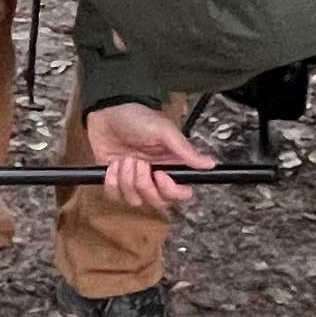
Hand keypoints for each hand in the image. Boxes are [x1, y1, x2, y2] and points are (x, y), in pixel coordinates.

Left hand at [86, 101, 209, 213]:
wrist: (106, 114)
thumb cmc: (136, 118)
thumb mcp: (163, 130)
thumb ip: (185, 150)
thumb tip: (210, 164)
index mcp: (171, 165)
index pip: (180, 193)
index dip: (171, 191)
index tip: (160, 175)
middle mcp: (155, 176)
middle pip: (158, 202)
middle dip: (145, 184)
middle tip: (138, 162)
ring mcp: (135, 180)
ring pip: (135, 200)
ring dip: (127, 179)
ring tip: (125, 158)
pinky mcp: (116, 182)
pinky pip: (115, 195)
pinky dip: (112, 180)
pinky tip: (113, 164)